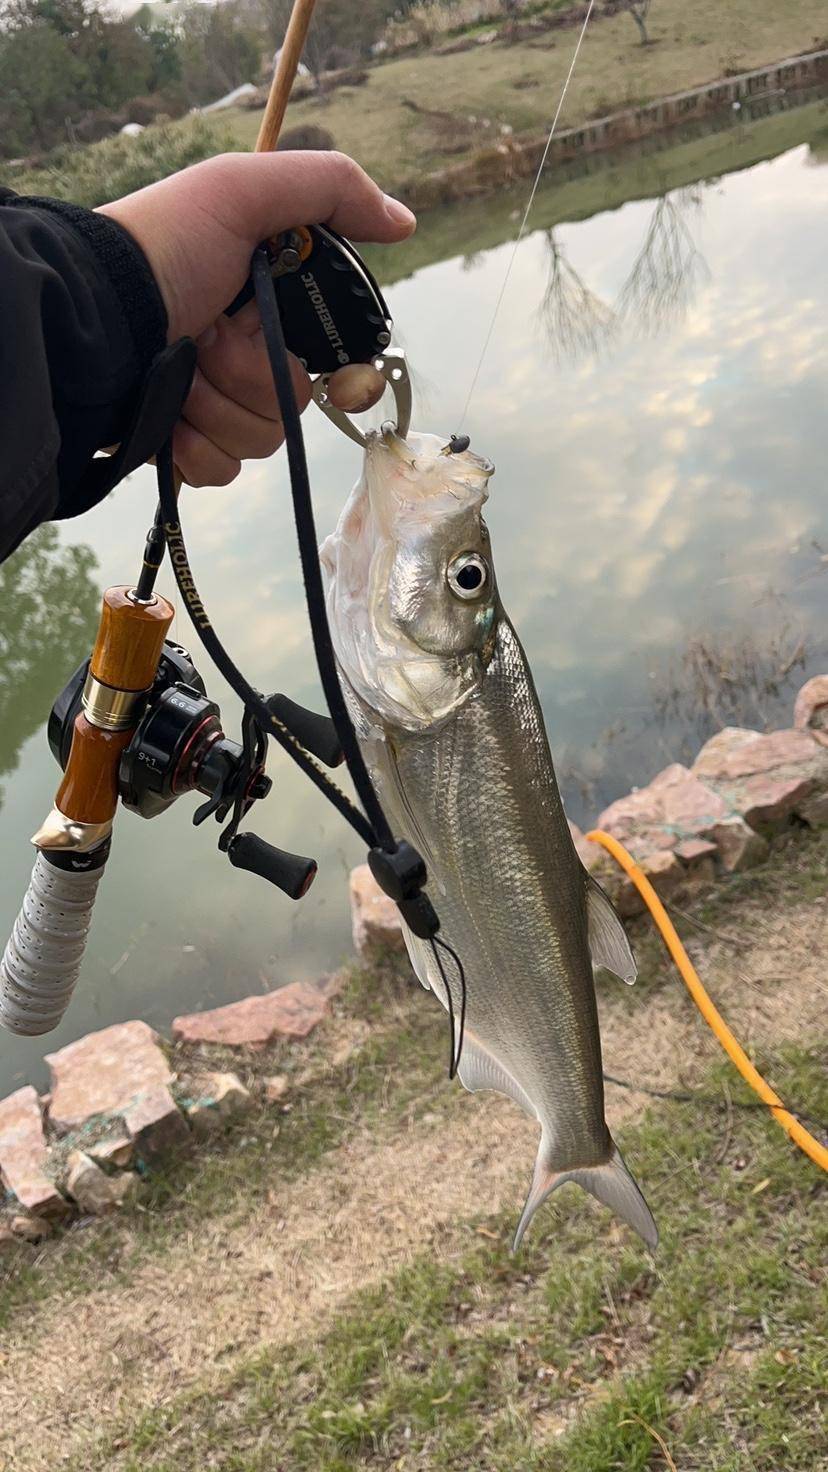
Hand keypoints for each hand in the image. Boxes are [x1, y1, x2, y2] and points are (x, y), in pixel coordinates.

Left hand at [98, 151, 414, 485]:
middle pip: (294, 402)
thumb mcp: (243, 191)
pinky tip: (167, 414)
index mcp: (258, 307)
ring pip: (261, 439)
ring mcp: (210, 406)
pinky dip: (194, 446)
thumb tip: (404, 223)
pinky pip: (222, 470)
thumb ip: (330, 191)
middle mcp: (237, 356)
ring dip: (217, 407)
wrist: (92, 318)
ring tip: (179, 371)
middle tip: (207, 337)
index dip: (301, 350)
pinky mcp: (181, 447)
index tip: (268, 328)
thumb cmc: (162, 248)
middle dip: (250, 373)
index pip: (320, 352)